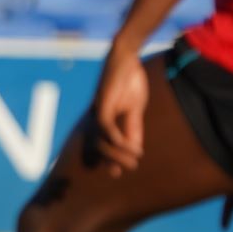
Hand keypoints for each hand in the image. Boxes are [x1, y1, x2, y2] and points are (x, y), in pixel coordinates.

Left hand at [91, 44, 147, 175]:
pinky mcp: (102, 103)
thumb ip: (133, 128)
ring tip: (134, 160)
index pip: (102, 144)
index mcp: (105, 120)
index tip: (117, 174)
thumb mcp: (134, 109)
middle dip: (112, 160)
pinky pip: (105, 126)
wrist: (126, 57)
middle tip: (130, 168)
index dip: (108, 160)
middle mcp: (97, 117)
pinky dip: (116, 139)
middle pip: (98, 146)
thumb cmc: (130, 82)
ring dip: (116, 154)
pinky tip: (128, 147)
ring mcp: (99, 110)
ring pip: (101, 139)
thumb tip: (134, 149)